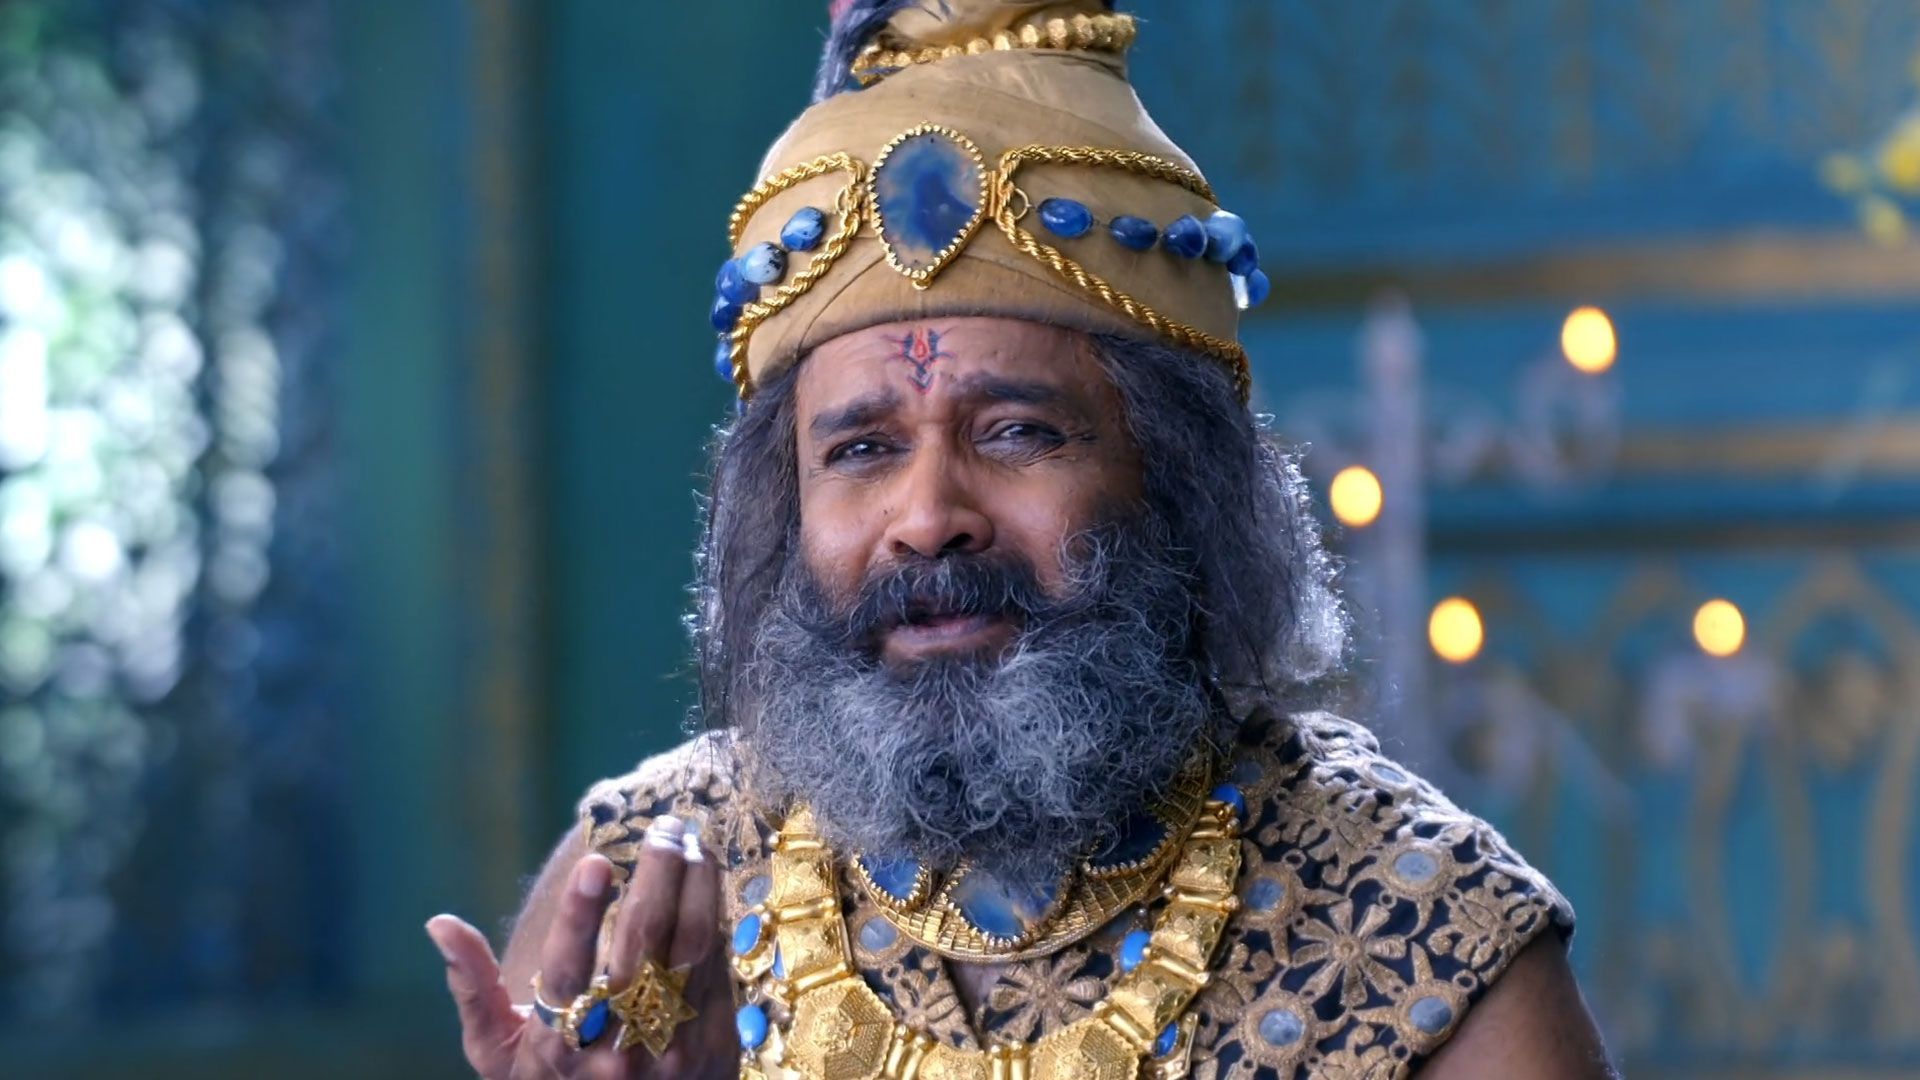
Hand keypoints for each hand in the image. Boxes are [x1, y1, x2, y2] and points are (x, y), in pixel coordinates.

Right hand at [427, 818, 740, 1077]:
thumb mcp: (499, 1054)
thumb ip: (473, 988)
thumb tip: (438, 924)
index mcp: (557, 1044)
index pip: (567, 970)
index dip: (579, 915)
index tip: (595, 861)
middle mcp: (617, 1045)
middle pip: (640, 947)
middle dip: (655, 877)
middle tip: (662, 826)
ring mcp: (672, 1047)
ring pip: (690, 950)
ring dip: (696, 886)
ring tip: (691, 839)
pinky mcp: (715, 1044)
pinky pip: (719, 968)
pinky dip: (716, 918)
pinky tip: (710, 882)